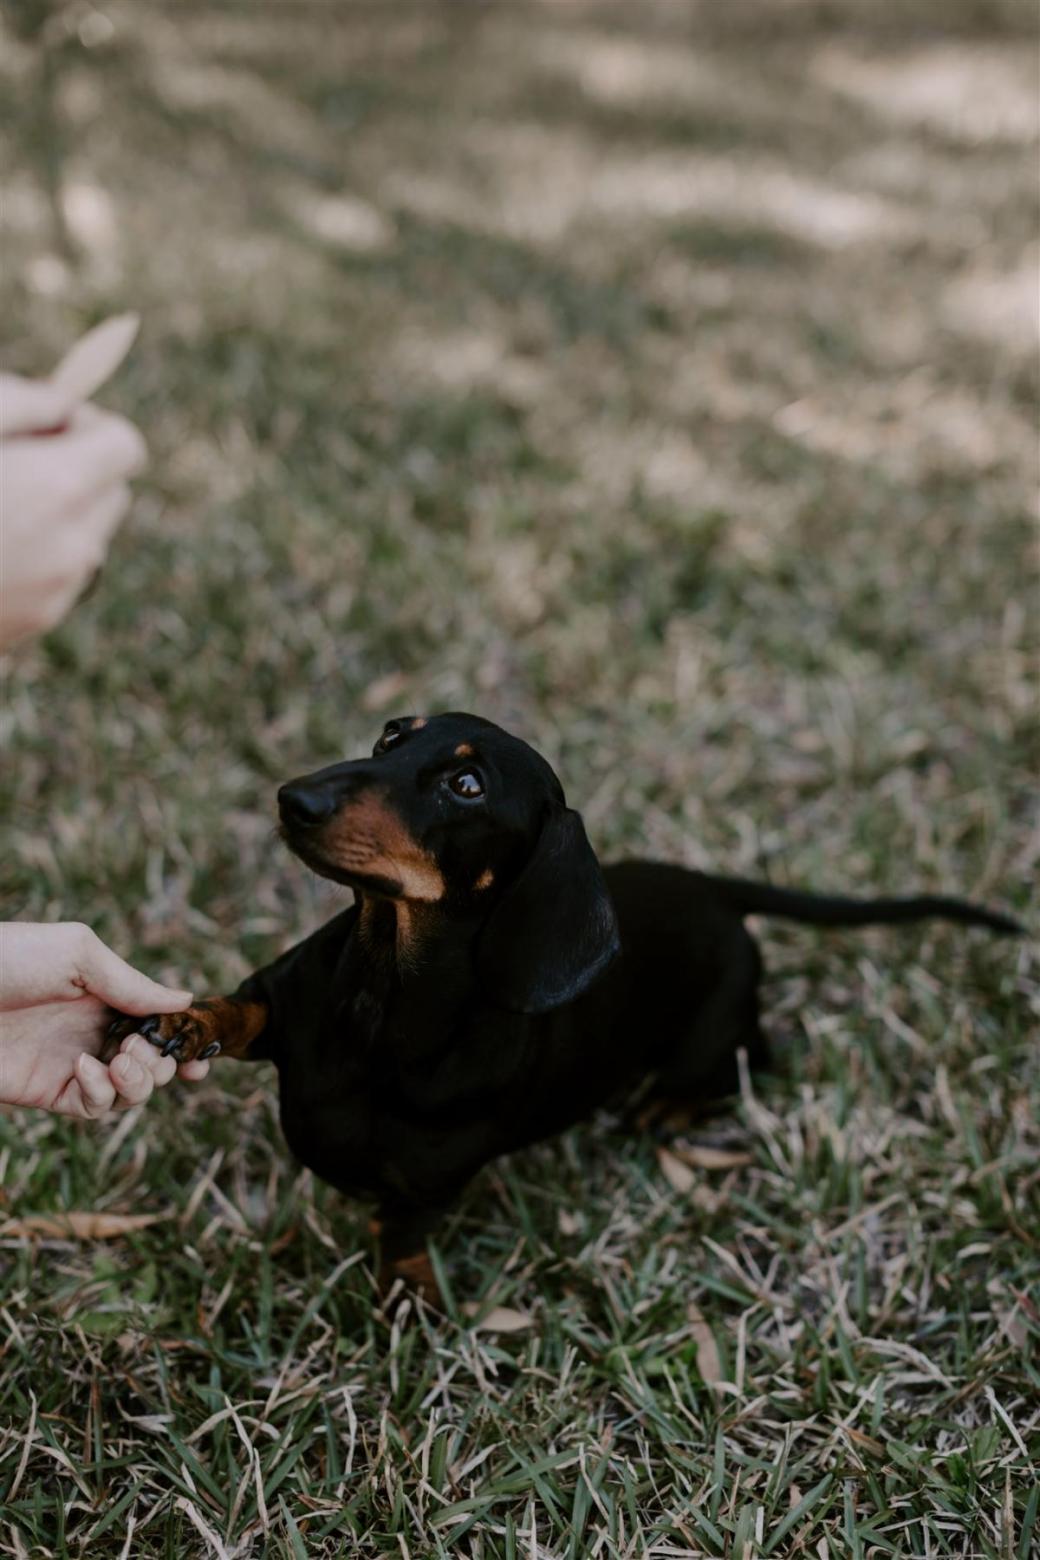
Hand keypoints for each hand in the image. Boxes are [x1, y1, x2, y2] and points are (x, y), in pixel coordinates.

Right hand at [0, 373, 145, 648]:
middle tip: (13, 461)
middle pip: (112, 493)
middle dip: (75, 469)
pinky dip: (33, 555)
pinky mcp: (33, 625)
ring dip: (55, 514)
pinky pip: (56, 576)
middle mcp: (73, 546)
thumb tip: (65, 405)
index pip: (126, 446)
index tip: (48, 424)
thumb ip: (28, 401)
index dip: (89, 426)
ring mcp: (55, 593)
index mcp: (61, 486)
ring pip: (85, 537)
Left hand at [0, 923, 208, 1117]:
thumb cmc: (8, 959)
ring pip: (130, 1092)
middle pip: (152, 1064)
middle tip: (144, 1049)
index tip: (202, 1057)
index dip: (183, 1042)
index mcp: (105, 994)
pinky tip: (84, 1067)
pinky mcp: (47, 1092)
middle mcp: (93, 1031)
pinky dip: (101, 1092)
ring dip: (139, 1082)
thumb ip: (131, 982)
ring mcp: (72, 1064)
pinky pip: (93, 1107)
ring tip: (122, 1059)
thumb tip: (185, 1001)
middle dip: (163, 1064)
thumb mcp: (78, 954)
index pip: (157, 1023)